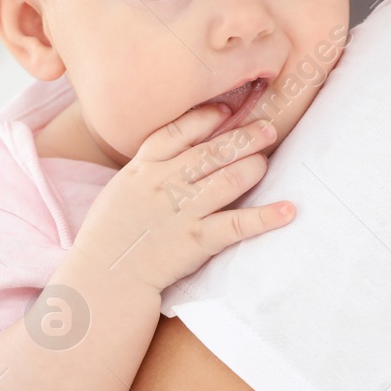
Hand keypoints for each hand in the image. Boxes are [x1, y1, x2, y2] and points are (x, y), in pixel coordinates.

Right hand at [73, 102, 293, 290]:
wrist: (103, 279)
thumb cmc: (109, 235)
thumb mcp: (120, 191)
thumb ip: (147, 170)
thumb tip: (177, 153)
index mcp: (142, 169)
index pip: (177, 132)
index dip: (205, 118)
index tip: (227, 111)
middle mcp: (163, 184)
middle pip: (210, 151)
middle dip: (243, 137)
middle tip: (267, 129)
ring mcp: (181, 212)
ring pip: (227, 179)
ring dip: (253, 167)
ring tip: (267, 162)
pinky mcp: (196, 241)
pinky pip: (236, 224)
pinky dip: (265, 217)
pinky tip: (287, 210)